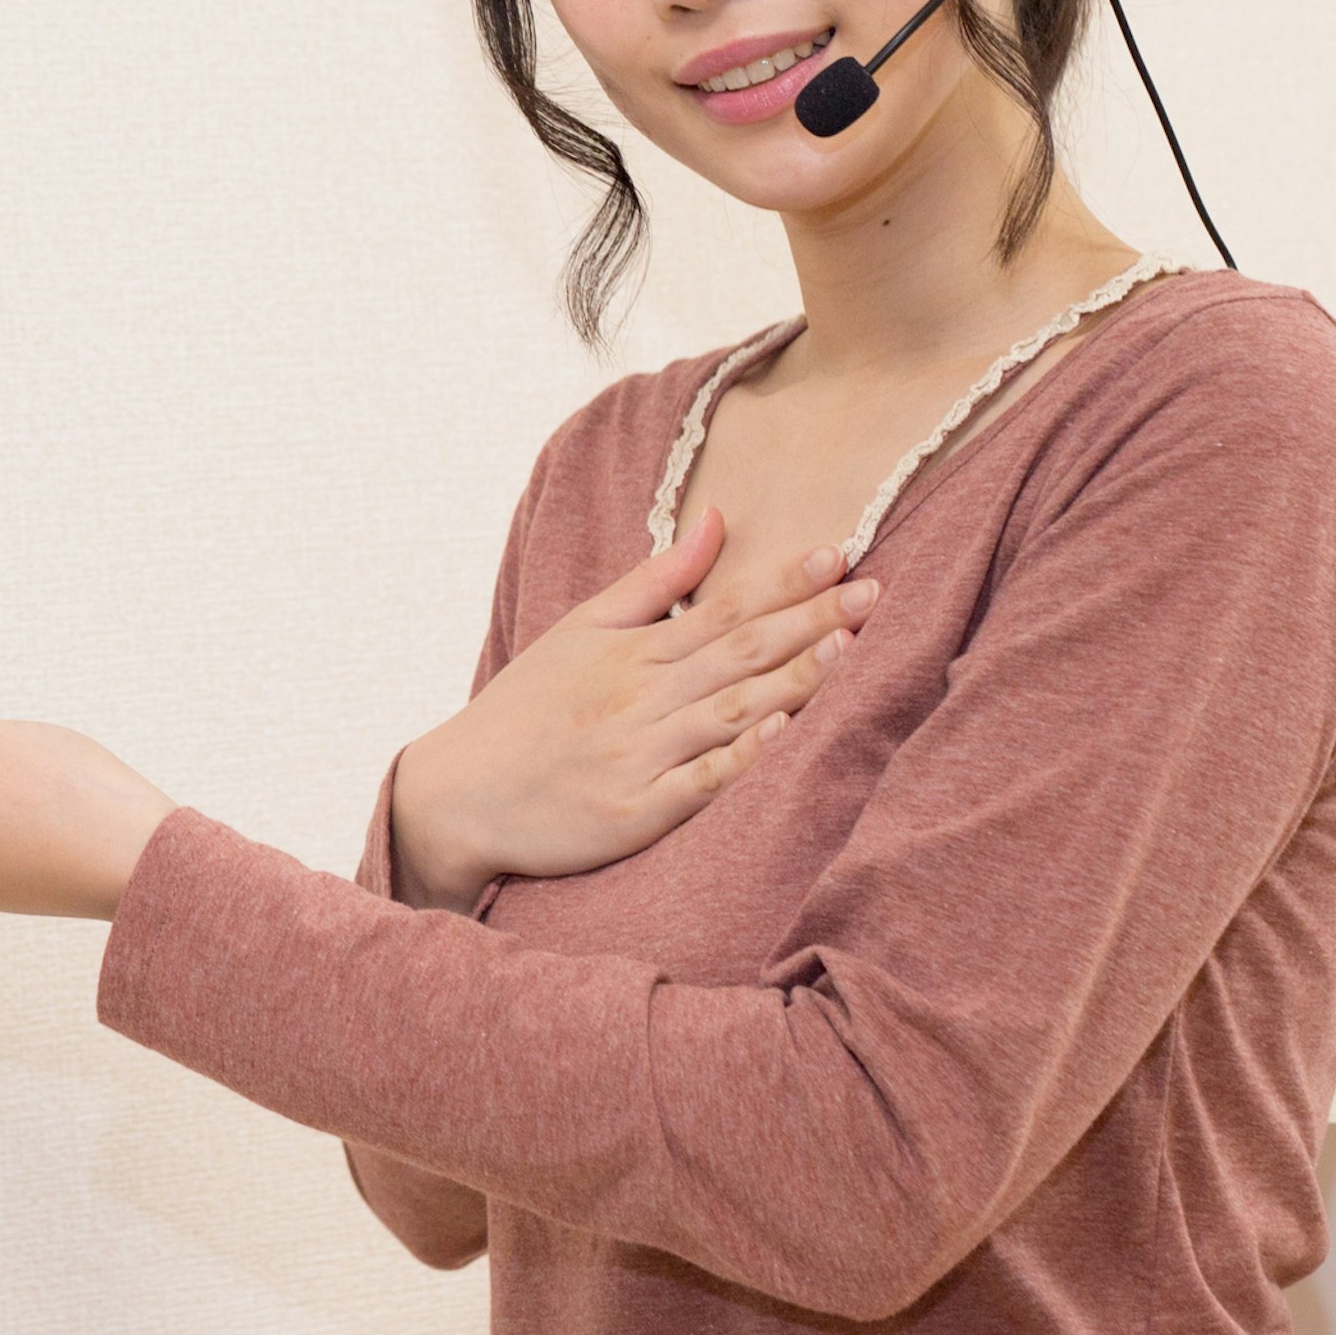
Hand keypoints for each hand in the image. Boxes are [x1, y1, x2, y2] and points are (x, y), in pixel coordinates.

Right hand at [388, 508, 875, 910]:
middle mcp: (639, 698)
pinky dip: (739, 758)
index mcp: (631, 651)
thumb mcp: (580, 629)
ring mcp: (638, 756)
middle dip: (809, 621)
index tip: (838, 555)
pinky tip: (780, 734)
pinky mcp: (635, 814)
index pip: (721, 608)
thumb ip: (654, 581)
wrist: (460, 793)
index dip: (782, 581)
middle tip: (874, 594)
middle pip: (738, 653)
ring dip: (790, 681)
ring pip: (728, 711)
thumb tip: (715, 521)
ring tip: (848, 651)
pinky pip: (697, 784)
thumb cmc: (527, 707)